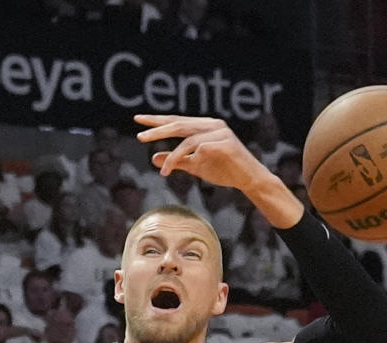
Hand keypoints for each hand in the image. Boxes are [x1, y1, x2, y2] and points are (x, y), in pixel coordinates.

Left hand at [135, 115, 271, 191]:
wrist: (248, 179)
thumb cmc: (223, 170)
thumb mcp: (195, 166)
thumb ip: (176, 161)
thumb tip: (154, 158)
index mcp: (203, 126)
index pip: (176, 121)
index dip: (157, 121)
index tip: (138, 120)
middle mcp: (211, 124)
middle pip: (179, 124)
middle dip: (158, 130)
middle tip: (140, 136)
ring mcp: (220, 132)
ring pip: (189, 139)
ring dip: (173, 156)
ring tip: (164, 172)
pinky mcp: (227, 144)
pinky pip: (203, 148)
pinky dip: (192, 158)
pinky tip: (189, 169)